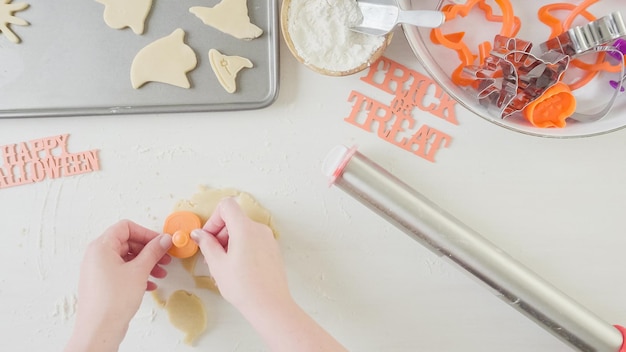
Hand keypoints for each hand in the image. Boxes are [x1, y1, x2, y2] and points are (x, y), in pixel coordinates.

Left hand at [65, 220, 171, 351]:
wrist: (99, 329)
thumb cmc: (112, 300)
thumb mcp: (139, 270)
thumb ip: (153, 251)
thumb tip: (164, 239)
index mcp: (101, 247)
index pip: (126, 227)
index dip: (146, 233)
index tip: (160, 242)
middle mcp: (96, 256)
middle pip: (127, 242)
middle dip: (148, 250)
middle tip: (164, 258)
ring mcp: (98, 270)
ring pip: (126, 258)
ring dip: (145, 263)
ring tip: (160, 273)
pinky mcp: (102, 283)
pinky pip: (122, 271)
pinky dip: (137, 274)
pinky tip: (149, 284)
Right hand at [191, 199, 347, 351]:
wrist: (270, 305)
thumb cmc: (244, 287)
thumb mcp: (218, 264)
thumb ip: (207, 244)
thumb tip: (199, 234)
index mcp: (245, 228)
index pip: (227, 206)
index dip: (213, 219)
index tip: (208, 237)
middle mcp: (259, 229)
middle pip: (235, 219)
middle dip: (220, 233)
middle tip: (211, 255)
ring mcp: (268, 239)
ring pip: (244, 231)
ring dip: (230, 242)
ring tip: (223, 265)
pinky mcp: (273, 250)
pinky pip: (254, 240)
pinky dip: (242, 248)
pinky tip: (237, 269)